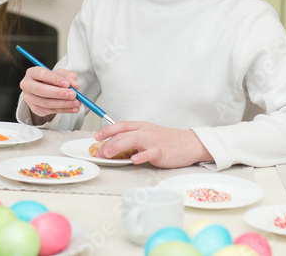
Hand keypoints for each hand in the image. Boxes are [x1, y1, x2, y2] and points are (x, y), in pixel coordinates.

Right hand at [19, 66, 80, 117]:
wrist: (48, 88)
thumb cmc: (53, 79)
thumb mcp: (62, 73)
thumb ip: (69, 76)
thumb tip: (74, 85)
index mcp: (32, 73)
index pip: (42, 74)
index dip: (55, 79)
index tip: (68, 84)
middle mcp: (27, 85)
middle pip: (42, 90)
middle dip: (59, 94)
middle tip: (73, 94)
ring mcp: (30, 98)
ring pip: (46, 103)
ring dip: (64, 104)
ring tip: (76, 102)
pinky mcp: (35, 109)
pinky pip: (50, 111)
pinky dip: (64, 110)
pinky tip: (73, 108)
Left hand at [93, 121, 212, 168]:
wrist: (188, 143)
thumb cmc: (168, 140)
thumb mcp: (149, 134)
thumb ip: (135, 138)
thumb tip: (118, 146)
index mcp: (142, 126)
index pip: (121, 125)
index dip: (107, 130)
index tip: (96, 136)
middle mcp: (145, 131)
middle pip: (122, 134)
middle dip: (108, 143)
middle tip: (100, 153)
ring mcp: (153, 141)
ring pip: (131, 141)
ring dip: (117, 147)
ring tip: (108, 154)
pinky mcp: (160, 151)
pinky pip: (149, 153)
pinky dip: (140, 156)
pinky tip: (134, 160)